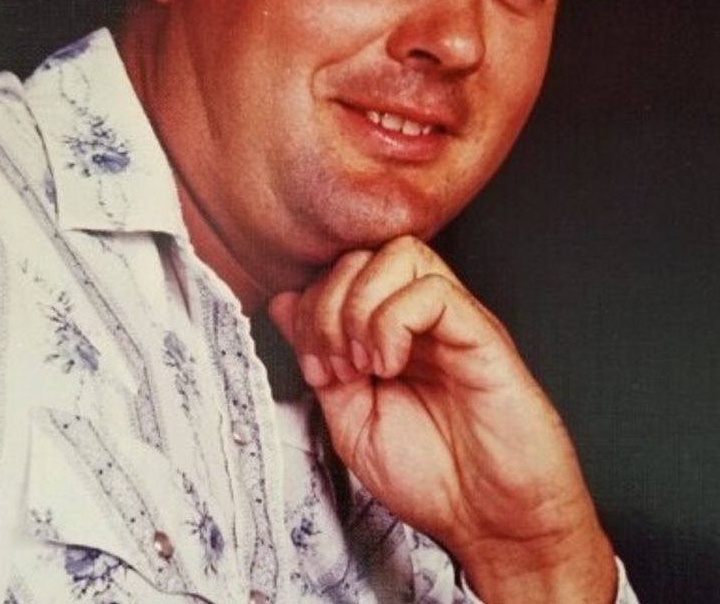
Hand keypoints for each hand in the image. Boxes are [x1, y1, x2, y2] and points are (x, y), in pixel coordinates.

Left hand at [269, 235, 616, 603]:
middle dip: (328, 307)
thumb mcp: (350, 420)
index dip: (312, 308)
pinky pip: (432, 290)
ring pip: (400, 254)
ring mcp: (454, 319)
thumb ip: (318, 359)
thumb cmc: (433, 478)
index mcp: (390, 330)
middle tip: (337, 368)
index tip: (315, 369)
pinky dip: (393, 322)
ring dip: (359, 307)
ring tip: (364, 366)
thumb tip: (284, 302)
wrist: (494, 523)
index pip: (341, 271)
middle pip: (363, 255)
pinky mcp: (482, 333)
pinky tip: (391, 366)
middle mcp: (422, 316)